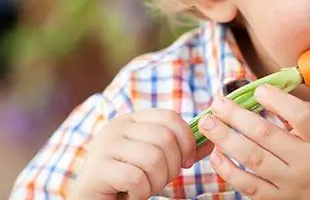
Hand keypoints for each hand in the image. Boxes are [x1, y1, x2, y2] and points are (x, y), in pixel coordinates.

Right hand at [68, 109, 211, 199]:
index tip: (187, 162)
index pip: (170, 117)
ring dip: (157, 182)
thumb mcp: (155, 159)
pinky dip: (141, 193)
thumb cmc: (127, 181)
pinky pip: (136, 178)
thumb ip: (179, 149)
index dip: (187, 141)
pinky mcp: (97, 170)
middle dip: (173, 166)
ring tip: (145, 189)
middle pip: (165, 138)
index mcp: (131, 120)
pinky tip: (131, 195)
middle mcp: (116, 127)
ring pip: (153, 158)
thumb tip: (212, 142)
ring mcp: (104, 146)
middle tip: (161, 181)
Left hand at [197, 85, 309, 199]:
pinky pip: (248, 187)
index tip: (258, 90)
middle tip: (217, 102)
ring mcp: (290, 184)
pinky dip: (228, 171)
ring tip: (208, 123)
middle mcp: (306, 162)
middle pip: (266, 136)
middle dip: (236, 116)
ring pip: (252, 160)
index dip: (277, 100)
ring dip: (225, 139)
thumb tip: (276, 93)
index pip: (300, 116)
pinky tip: (216, 155)